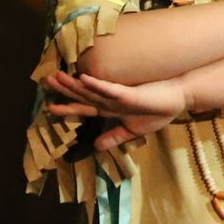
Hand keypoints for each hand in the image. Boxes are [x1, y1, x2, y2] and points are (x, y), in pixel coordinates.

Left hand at [45, 70, 187, 151]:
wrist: (177, 100)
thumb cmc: (158, 113)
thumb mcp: (133, 131)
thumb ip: (114, 137)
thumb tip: (96, 146)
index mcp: (110, 109)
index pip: (84, 107)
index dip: (67, 108)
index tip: (49, 107)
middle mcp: (110, 100)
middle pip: (82, 95)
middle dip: (64, 90)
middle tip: (46, 81)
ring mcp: (118, 95)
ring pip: (91, 89)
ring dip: (73, 84)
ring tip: (57, 77)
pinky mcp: (128, 93)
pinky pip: (109, 89)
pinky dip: (96, 84)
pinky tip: (84, 79)